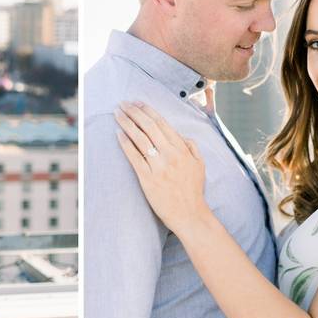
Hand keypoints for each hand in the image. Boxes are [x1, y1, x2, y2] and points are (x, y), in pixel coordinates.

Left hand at [114, 101, 208, 233]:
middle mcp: (170, 154)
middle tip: (122, 104)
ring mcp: (158, 166)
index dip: (148, 110)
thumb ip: (191, 146)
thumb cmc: (193, 190)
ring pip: (140, 139)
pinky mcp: (147, 179)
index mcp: (182, 149)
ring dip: (127, 123)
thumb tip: (180, 134)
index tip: (137, 103)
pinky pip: (134, 157)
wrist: (190, 214)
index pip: (162, 123)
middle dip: (134, 112)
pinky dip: (125, 144)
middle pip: (149, 127)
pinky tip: (118, 134)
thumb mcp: (200, 165)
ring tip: (117, 114)